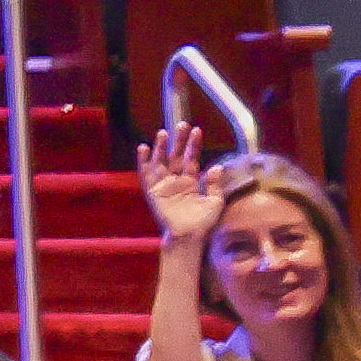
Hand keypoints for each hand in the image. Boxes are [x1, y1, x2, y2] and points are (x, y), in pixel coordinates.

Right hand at [135, 114, 223, 242]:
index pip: (191, 158)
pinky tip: (143, 148)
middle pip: (176, 155)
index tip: (197, 130)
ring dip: (161, 147)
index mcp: (191, 181)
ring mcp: (163, 185)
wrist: (189, 237)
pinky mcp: (153, 191)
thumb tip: (218, 167)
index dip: (193, 145)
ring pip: (161, 161)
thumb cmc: (203, 222)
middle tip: (182, 124)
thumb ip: (215, 184)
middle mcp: (176, 180)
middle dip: (178, 140)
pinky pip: (146, 174)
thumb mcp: (215, 202)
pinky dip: (143, 161)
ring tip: (163, 133)